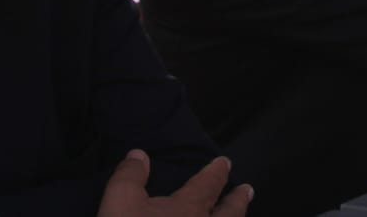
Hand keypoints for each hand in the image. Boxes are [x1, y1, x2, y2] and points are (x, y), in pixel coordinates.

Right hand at [99, 152, 251, 216]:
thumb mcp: (119, 204)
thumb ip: (130, 177)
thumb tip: (139, 155)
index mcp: (188, 209)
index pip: (207, 185)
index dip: (216, 172)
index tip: (224, 163)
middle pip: (230, 214)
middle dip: (237, 201)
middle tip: (247, 190)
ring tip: (238, 215)